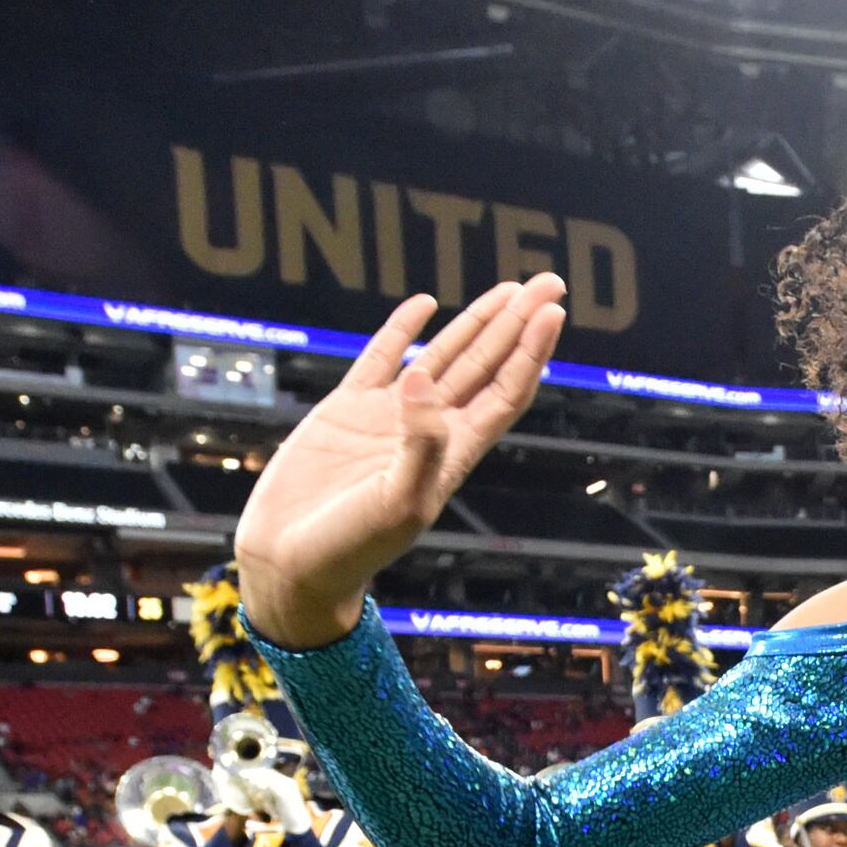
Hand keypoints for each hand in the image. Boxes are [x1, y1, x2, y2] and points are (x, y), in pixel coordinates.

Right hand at [235, 277, 570, 647]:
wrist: (292, 565)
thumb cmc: (350, 549)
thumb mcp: (397, 504)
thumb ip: (419, 445)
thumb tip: (423, 379)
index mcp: (453, 455)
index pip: (505, 393)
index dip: (532, 352)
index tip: (554, 312)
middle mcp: (429, 430)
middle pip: (487, 367)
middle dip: (518, 325)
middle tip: (549, 281)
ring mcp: (388, 417)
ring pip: (444, 357)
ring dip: (477, 323)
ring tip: (509, 289)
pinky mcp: (346, 410)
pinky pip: (382, 358)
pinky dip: (403, 330)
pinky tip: (427, 304)